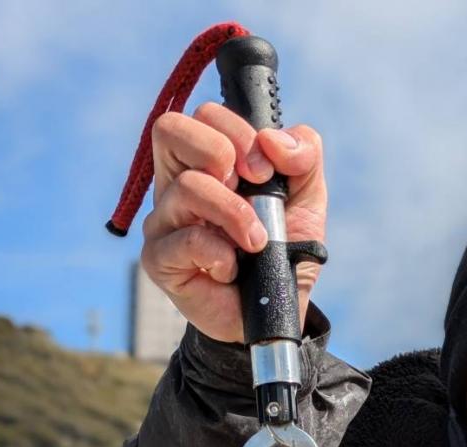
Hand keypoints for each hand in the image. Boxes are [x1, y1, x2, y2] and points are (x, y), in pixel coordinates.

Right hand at [141, 102, 325, 341]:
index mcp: (205, 161)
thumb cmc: (281, 251)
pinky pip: (186, 240)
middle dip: (222, 152)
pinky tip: (230, 270)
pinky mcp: (159, 259)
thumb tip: (274, 141)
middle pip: (171, 130)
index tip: (265, 172)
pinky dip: (220, 253)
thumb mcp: (307, 199)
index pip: (205, 115)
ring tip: (255, 243)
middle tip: (249, 187)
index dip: (239, 133)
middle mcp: (176, 183)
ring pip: (187, 188)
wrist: (274, 311)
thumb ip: (303, 157)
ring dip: (234, 213)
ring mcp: (163, 221)